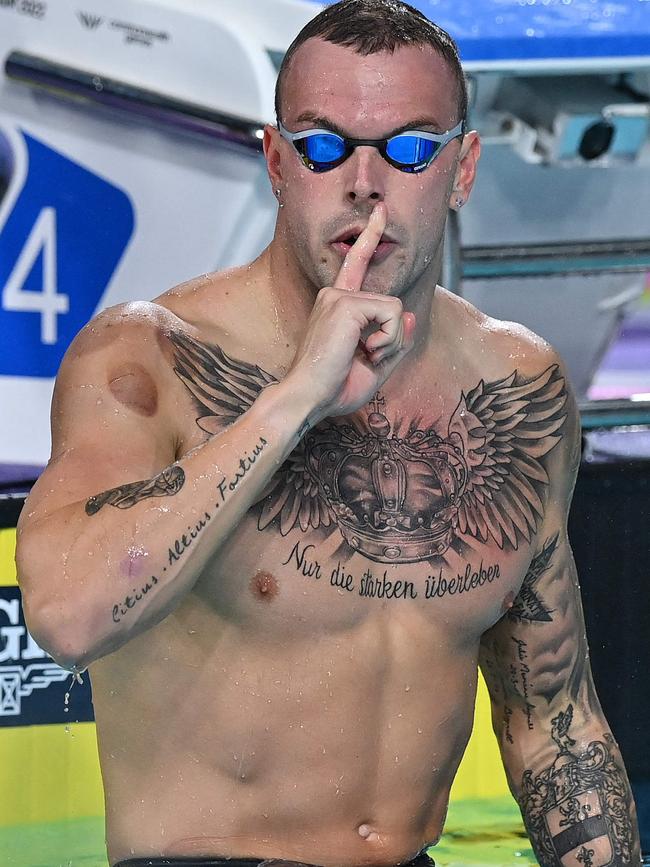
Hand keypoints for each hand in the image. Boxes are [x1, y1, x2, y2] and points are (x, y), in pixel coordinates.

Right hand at [285, 202, 415, 423]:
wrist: (308, 399)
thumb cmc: (333, 389)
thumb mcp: (374, 367)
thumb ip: (395, 342)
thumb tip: (411, 315)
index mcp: (336, 306)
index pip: (356, 264)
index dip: (370, 236)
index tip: (379, 210)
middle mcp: (334, 295)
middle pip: (392, 303)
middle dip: (393, 339)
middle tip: (368, 358)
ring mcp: (338, 297)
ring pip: (395, 308)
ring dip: (391, 341)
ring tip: (366, 357)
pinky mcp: (346, 304)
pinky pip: (393, 314)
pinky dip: (389, 339)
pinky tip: (366, 352)